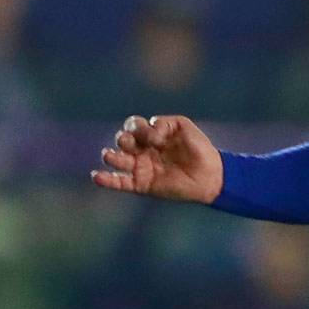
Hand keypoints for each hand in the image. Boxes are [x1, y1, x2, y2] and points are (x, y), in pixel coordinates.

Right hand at [91, 114, 222, 203]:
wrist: (211, 175)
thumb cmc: (200, 149)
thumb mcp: (185, 127)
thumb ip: (165, 123)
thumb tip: (150, 133)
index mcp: (151, 135)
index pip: (133, 126)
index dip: (139, 128)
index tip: (158, 138)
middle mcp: (143, 150)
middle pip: (122, 140)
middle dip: (124, 139)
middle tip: (134, 144)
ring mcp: (141, 167)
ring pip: (117, 159)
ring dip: (111, 156)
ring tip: (111, 156)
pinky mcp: (142, 184)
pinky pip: (120, 182)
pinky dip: (107, 180)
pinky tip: (97, 177)